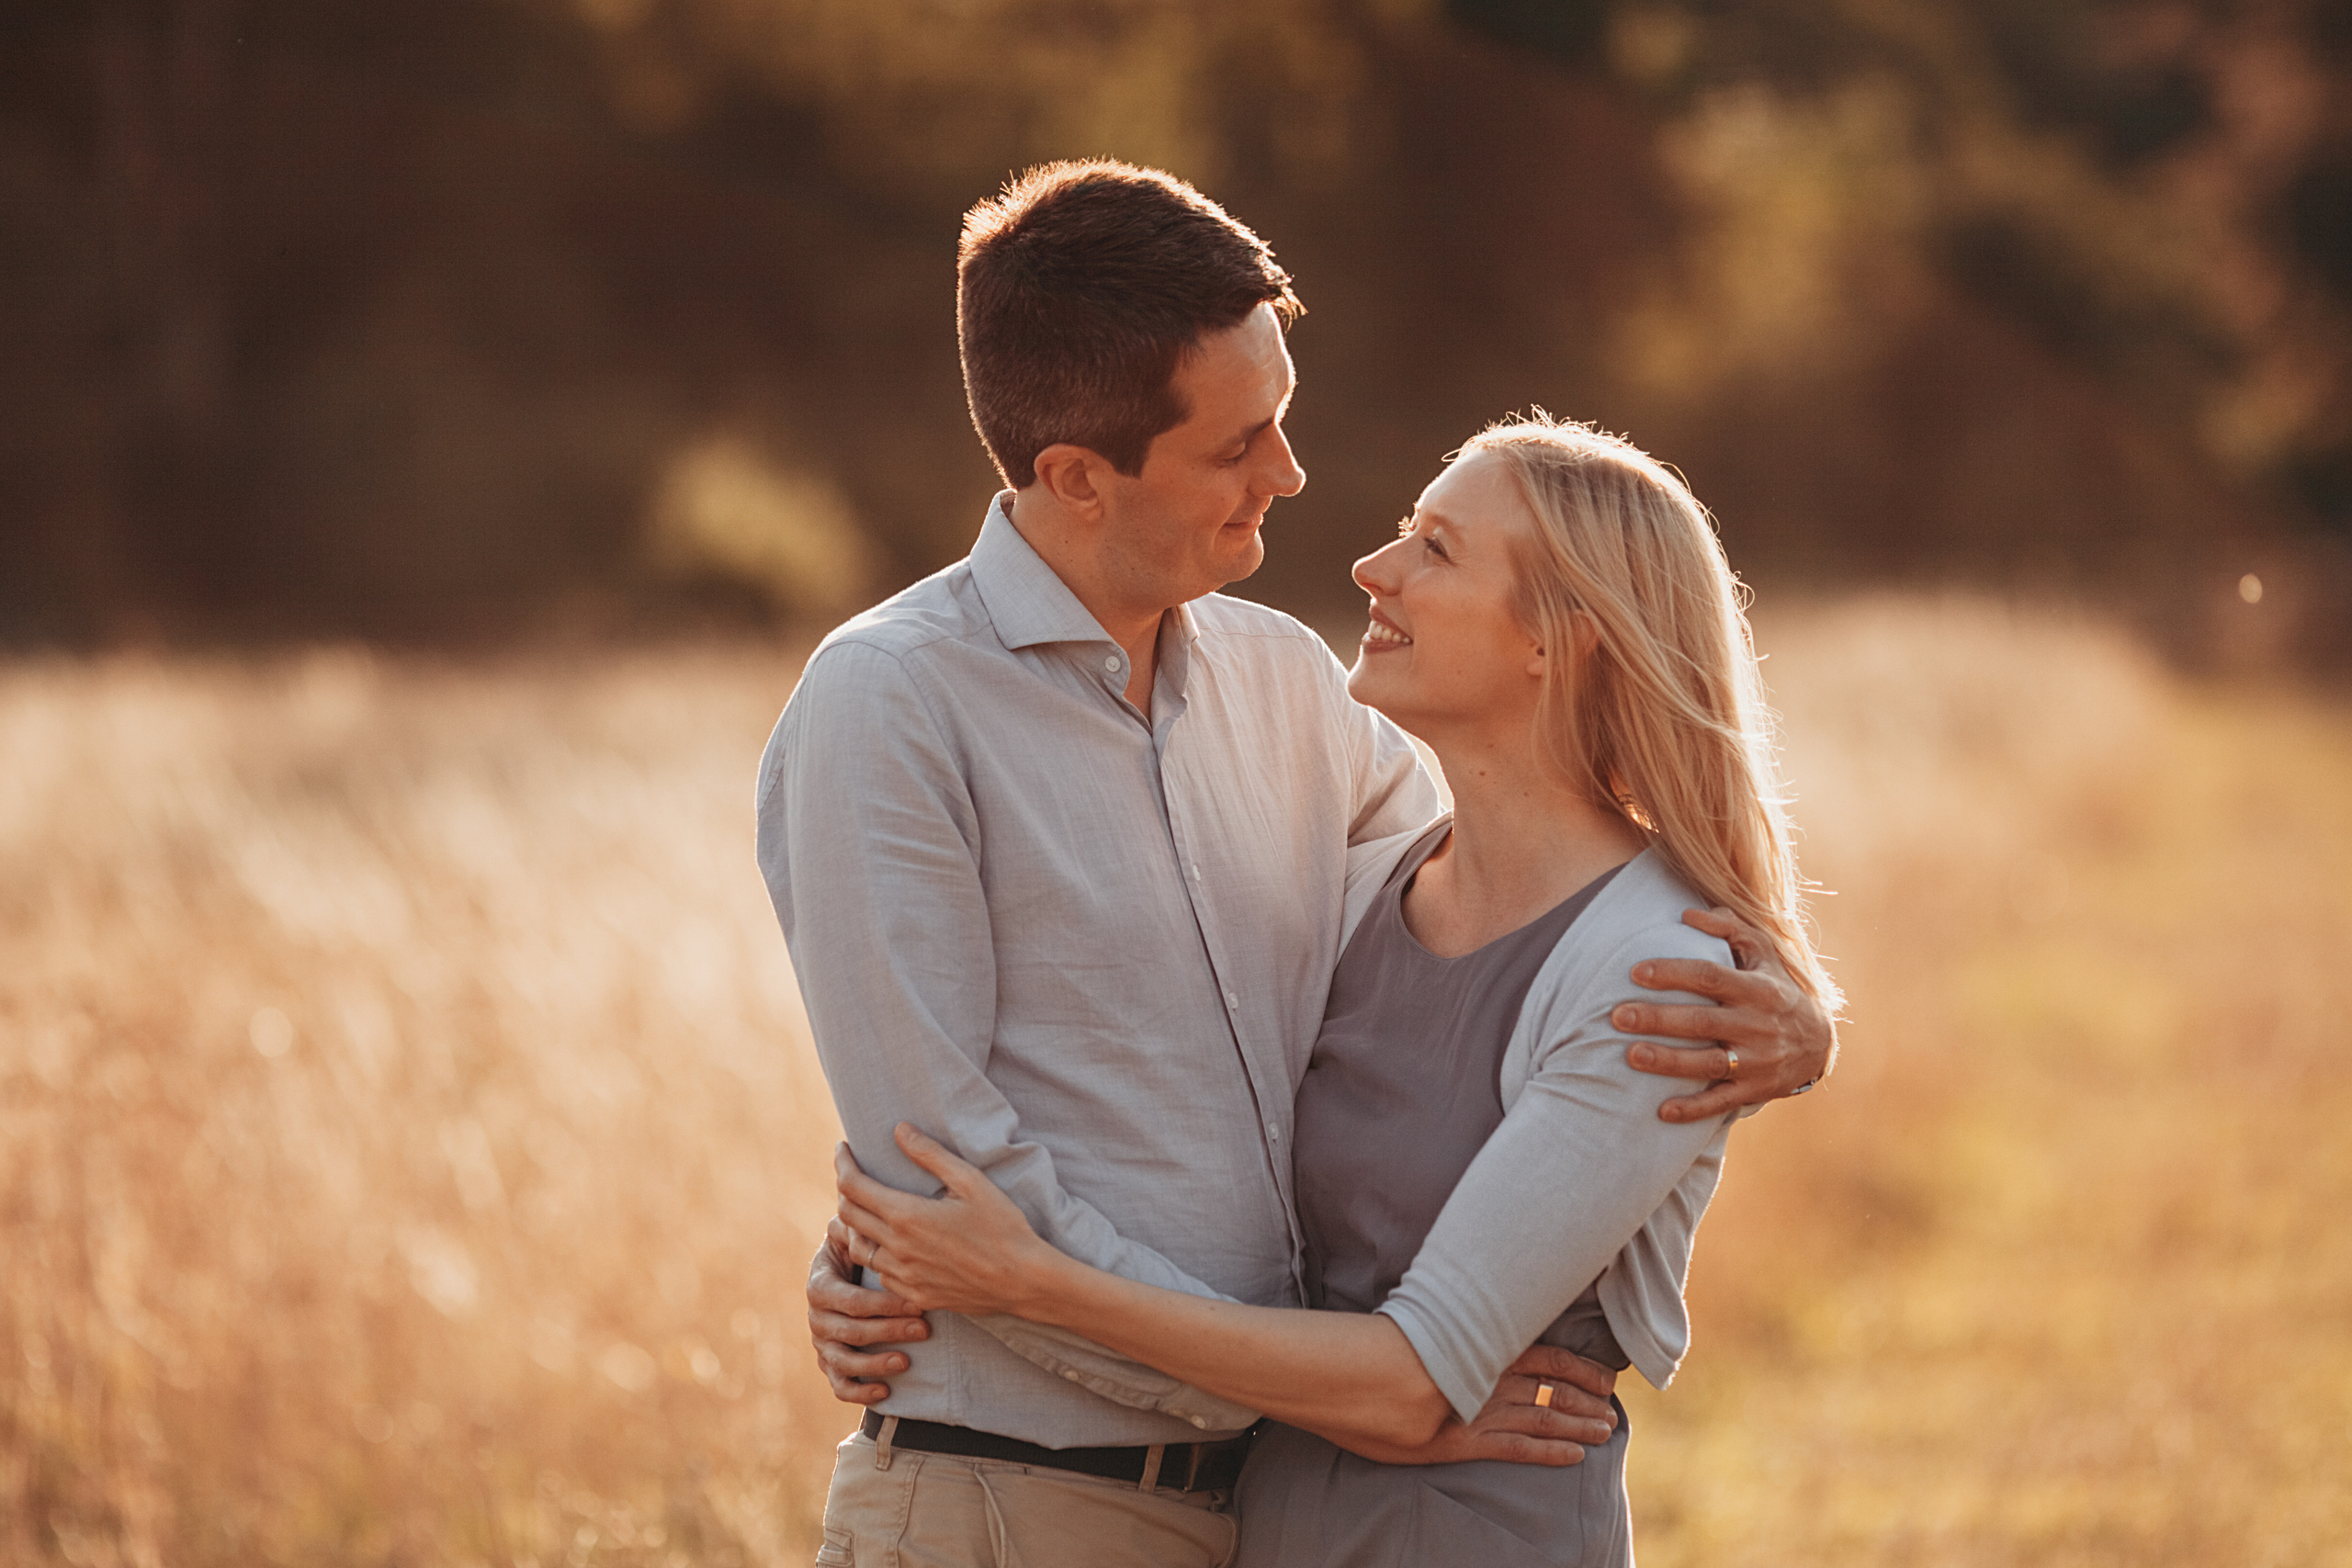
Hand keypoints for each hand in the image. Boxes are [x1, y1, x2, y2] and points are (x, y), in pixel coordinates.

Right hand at [805, 1231, 929, 1404]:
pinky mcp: (830, 1363)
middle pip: (851, 1332)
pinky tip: (885, 1391)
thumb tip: (863, 1220)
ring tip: (906, 1362)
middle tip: (925, 1330)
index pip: (851, 1302)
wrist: (843, 1273)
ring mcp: (822, 1343)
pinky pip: (839, 1385)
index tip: (917, 1304)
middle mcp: (816, 1317)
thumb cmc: (855, 1249)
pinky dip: (859, 1392)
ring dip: (875, 1364)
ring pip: (843, 1362)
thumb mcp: (852, 1233)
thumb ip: (856, 1228)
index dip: (884, 1306)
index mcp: (820, 1286)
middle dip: (889, 1332)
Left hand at [835, 1125, 1055, 1315]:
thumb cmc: (1003, 1226)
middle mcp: (897, 1248)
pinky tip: (889, 1244)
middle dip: (844, 1188)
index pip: (853, 1186)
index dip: (842, 1163)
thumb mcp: (971, 1181)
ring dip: (855, 1225)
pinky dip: (875, 1253)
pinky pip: (879, 1273)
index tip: (842, 1148)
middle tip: (852, 1172)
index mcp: (906, 1216)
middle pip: (847, 1215)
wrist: (1023, 1281)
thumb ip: (931, 1154)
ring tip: (866, 1208)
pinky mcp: (914, 1294)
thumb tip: (899, 1129)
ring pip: (858, 1248)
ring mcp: (903, 1276)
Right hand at [1338, 1344, 1617, 1466]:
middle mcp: (1488, 1375)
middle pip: (1553, 1387)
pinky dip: (1549, 1451)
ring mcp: (1479, 1409)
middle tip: (1611, 1408)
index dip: (1578, 1367)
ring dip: (1578, 1425)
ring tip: (1604, 1432)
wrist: (1348, 1371)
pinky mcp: (1463, 1441)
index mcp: (1481, 1344)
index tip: (1604, 1375)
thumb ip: (1450, 1331)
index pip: (1545, 1354)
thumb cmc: (1374, 1348)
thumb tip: (1463, 1322)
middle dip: (1586, 1398)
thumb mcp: (1420, 1328)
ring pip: (1544, 1417)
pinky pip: (1517, 1448)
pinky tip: (1575, 1456)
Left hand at [1614, 907, 1837, 1123]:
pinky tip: (1662, 1111)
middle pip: (1701, 1021)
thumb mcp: (1763, 952)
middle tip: (1617, 1015)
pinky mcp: (1754, 1090)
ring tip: (1631, 1055)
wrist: (1818, 1043)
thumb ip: (1729, 927)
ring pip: (1707, 1063)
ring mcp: (1756, 1061)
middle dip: (1658, 1019)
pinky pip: (1720, 1102)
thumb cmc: (1775, 988)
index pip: (1710, 976)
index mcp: (1757, 988)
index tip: (1636, 972)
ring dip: (1668, 1062)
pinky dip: (1692, 1108)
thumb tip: (1687, 914)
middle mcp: (1757, 1025)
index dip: (1673, 973)